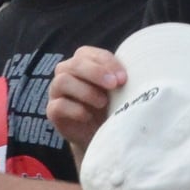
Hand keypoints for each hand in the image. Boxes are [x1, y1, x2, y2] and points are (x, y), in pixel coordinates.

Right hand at [46, 46, 126, 161]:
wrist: (99, 136)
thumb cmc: (111, 107)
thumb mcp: (118, 91)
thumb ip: (120, 79)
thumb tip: (136, 73)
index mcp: (82, 62)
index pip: (90, 54)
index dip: (107, 63)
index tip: (124, 78)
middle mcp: (66, 73)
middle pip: (74, 64)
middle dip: (95, 73)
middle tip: (114, 85)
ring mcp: (56, 92)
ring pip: (63, 81)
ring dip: (86, 91)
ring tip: (103, 103)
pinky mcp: (53, 111)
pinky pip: (58, 105)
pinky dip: (76, 109)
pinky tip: (89, 116)